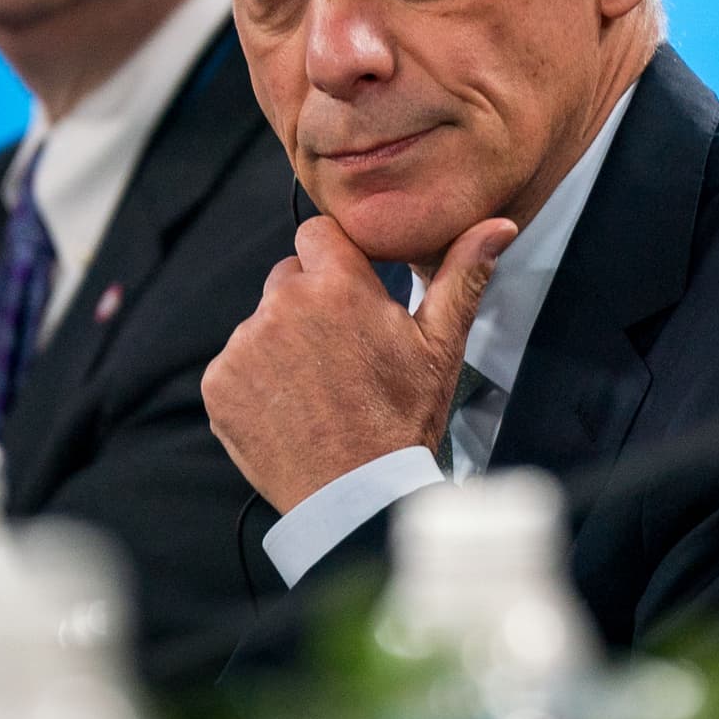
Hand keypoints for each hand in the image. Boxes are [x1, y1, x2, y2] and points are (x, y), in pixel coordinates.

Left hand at [202, 213, 516, 512]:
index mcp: (338, 285)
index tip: (350, 293)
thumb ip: (462, 274)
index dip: (335, 260)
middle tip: (340, 351)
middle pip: (288, 277)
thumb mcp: (440, 344)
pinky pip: (235, 364)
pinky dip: (255, 381)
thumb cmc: (403, 418)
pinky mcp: (220, 382)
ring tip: (317, 388)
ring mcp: (245, 344)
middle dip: (310, 303)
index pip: (317, 233)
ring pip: (262, 322)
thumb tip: (498, 224)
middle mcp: (283, 304)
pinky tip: (290, 409)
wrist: (356, 494)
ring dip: (282, 343)